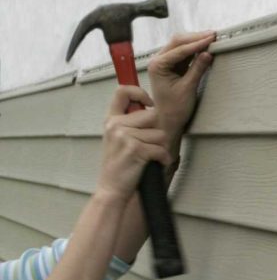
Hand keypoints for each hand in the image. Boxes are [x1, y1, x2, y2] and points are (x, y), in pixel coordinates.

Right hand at [95, 86, 172, 202]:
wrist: (111, 189)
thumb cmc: (120, 165)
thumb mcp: (118, 138)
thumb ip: (130, 122)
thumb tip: (150, 108)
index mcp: (111, 119)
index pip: (122, 91)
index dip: (139, 92)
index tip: (148, 104)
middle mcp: (116, 125)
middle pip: (153, 115)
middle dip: (156, 131)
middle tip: (147, 146)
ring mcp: (125, 136)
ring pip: (160, 134)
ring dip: (160, 147)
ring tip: (147, 157)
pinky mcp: (135, 149)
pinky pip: (161, 149)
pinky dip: (162, 159)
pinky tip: (153, 164)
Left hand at [147, 31, 215, 135]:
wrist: (168, 120)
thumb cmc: (175, 108)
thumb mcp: (188, 88)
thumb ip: (197, 69)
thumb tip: (207, 53)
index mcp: (158, 65)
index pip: (179, 50)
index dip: (197, 43)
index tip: (211, 38)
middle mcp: (158, 61)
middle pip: (178, 42)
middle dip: (196, 37)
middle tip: (213, 35)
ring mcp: (165, 62)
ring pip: (181, 45)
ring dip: (195, 41)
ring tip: (211, 38)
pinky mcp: (172, 66)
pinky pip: (184, 53)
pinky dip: (195, 49)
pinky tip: (205, 46)